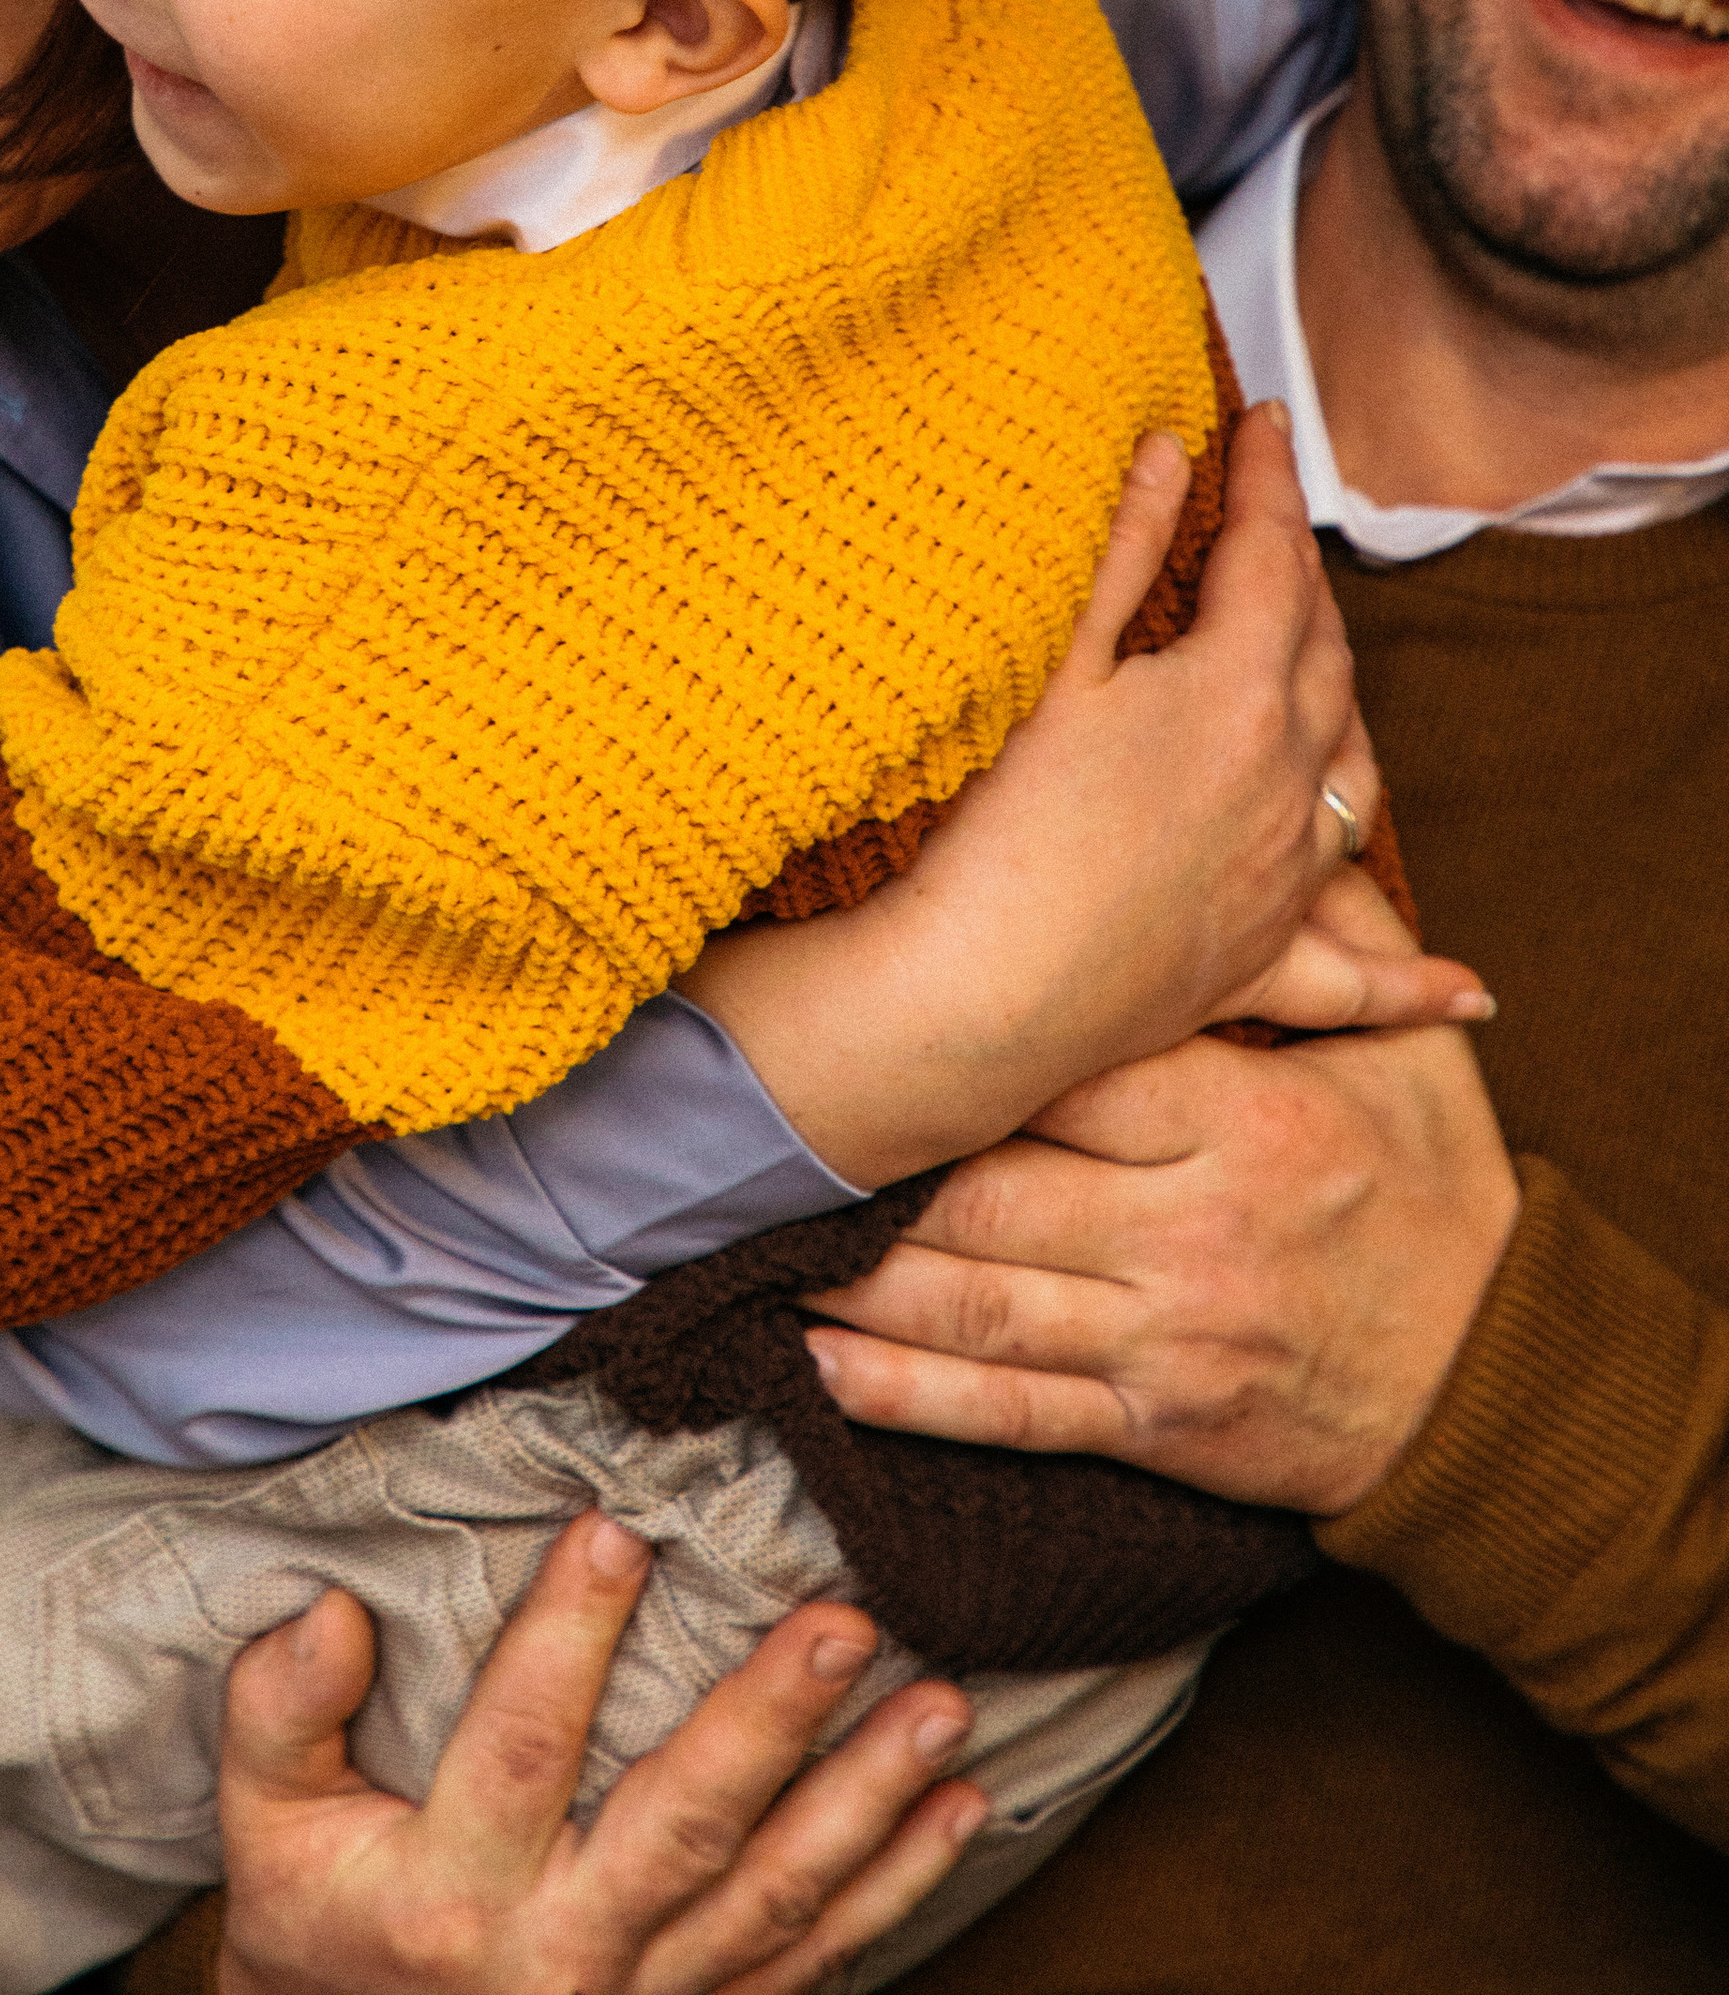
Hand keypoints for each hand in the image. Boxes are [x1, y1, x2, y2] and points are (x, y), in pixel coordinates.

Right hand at [214, 1509, 986, 1994]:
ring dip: (868, 1801)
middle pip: (683, 1827)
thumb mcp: (270, 1832)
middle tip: (845, 1621)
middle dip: (771, 1721)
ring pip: (772, 1897)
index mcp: (453, 1893)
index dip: (567, 1637)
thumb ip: (283, 1716)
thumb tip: (328, 1610)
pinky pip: (811, 1960)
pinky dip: (893, 1887)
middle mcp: (561, 1954)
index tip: (618, 1525)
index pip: (519, 1745)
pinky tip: (956, 1806)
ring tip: (944, 1704)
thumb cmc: (323, 1931)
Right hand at [681, 407, 1487, 1187]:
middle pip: (1325, 653)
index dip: (1267, 480)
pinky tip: (1469, 986)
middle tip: (1275, 523)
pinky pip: (1357, 972)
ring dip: (1344, 705)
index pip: (1270, 556)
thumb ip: (1124, 556)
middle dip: (1305, 576)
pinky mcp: (1260, 963)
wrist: (983, 993)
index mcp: (1238, 694)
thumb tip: (1170, 453)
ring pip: (1355, 774)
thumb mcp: (1058, 669)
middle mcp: (1289, 783)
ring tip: (1326, 664)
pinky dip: (1413, 975)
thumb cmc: (1004, 827)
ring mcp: (1285, 877)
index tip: (1266, 423)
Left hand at [800, 1000, 1523, 1520]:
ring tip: (755, 1243)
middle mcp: (1192, 1233)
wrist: (1491, 1382)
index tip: (874, 1008)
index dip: (971, 1046)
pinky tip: (824, 1363)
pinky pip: (1013, 1415)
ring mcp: (1165, 1340)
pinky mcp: (1153, 1426)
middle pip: (1002, 1190)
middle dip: (879, 1166)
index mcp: (1243, 1124)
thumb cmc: (1432, 1193)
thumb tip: (1282, 820)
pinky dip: (910, 1397)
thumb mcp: (1397, 1057)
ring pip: (984, 1309)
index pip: (1081, 1071)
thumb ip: (1328, 949)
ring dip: (862, 1280)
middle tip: (765, 1130)